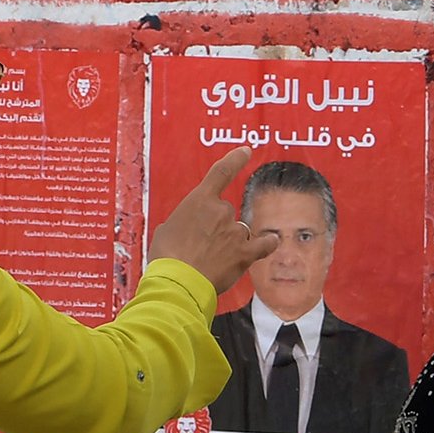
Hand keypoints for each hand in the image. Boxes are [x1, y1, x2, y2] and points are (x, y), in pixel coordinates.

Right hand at [148, 147, 278, 293]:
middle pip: (227, 213)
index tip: (246, 151)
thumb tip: (188, 232)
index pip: (221, 172)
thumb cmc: (166, 257)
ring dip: (230, 243)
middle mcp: (221, 210)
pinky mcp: (245, 253)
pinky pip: (264, 244)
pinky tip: (267, 244)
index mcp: (199, 200)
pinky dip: (266, 244)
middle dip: (216, 229)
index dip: (235, 160)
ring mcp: (235, 231)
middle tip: (200, 248)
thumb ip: (183, 224)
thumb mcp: (166, 231)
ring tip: (212, 261)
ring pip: (239, 232)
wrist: (177, 281)